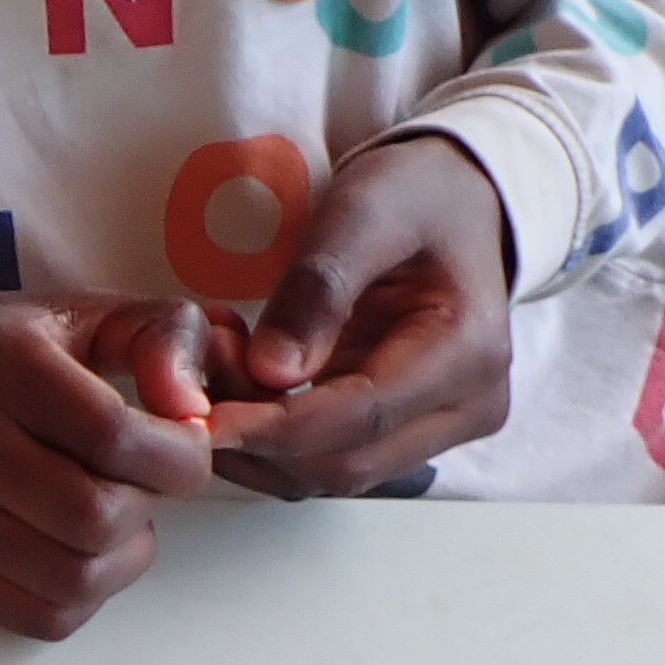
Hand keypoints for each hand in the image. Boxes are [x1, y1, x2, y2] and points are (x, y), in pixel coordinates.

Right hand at [0, 294, 227, 640]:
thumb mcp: (77, 313)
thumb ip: (160, 337)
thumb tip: (199, 411)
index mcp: (4, 366)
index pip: (118, 438)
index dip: (181, 454)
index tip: (183, 441)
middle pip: (99, 517)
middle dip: (149, 502)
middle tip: (141, 475)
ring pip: (76, 579)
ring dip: (122, 555)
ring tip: (113, 511)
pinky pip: (41, 617)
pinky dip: (83, 594)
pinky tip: (79, 548)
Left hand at [202, 135, 513, 498]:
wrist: (457, 200)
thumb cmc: (415, 194)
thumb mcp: (364, 211)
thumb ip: (320, 287)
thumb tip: (271, 373)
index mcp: (469, 353)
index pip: (361, 418)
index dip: (275, 428)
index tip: (200, 418)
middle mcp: (468, 408)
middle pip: (345, 463)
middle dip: (257, 433)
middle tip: (196, 366)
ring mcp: (440, 426)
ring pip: (331, 471)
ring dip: (258, 438)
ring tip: (214, 359)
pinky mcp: (407, 429)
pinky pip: (329, 453)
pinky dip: (273, 431)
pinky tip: (239, 374)